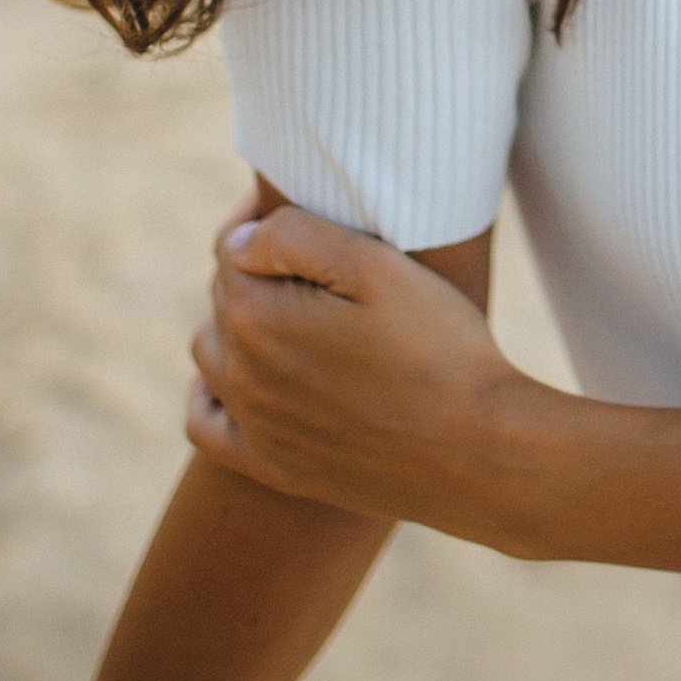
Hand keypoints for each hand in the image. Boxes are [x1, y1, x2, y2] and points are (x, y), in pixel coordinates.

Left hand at [187, 203, 535, 528]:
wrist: (476, 453)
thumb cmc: (437, 349)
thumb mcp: (377, 266)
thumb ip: (293, 235)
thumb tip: (235, 240)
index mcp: (258, 319)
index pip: (229, 251)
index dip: (259, 223)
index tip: (301, 214)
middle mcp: (242, 376)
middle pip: (224, 300)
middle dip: (258, 273)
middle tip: (317, 265)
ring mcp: (254, 426)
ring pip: (211, 354)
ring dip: (237, 326)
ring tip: (292, 312)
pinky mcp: (273, 467)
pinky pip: (204, 425)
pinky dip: (213, 395)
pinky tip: (247, 378)